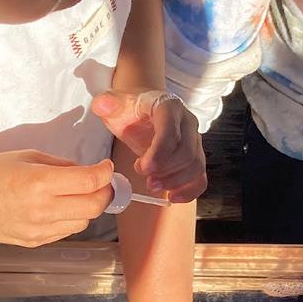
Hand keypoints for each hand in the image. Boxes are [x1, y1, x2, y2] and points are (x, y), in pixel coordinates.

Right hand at [0, 151, 115, 246]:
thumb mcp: (27, 157)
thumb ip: (61, 165)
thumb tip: (87, 172)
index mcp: (38, 183)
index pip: (89, 181)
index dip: (105, 173)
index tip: (106, 167)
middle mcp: (41, 210)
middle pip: (94, 206)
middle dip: (104, 192)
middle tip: (100, 181)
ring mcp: (39, 230)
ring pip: (84, 222)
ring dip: (88, 207)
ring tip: (78, 193)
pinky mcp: (35, 242)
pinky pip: (67, 231)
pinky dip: (72, 218)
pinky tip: (61, 206)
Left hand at [93, 90, 208, 202]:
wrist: (144, 112)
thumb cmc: (131, 111)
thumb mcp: (116, 105)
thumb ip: (107, 104)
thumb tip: (101, 105)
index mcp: (169, 107)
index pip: (171, 131)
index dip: (159, 153)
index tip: (142, 167)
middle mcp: (187, 122)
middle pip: (186, 152)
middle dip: (166, 171)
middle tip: (146, 180)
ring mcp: (195, 140)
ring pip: (195, 165)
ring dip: (175, 181)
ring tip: (153, 186)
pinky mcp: (196, 156)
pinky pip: (201, 176)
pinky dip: (189, 190)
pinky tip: (172, 197)